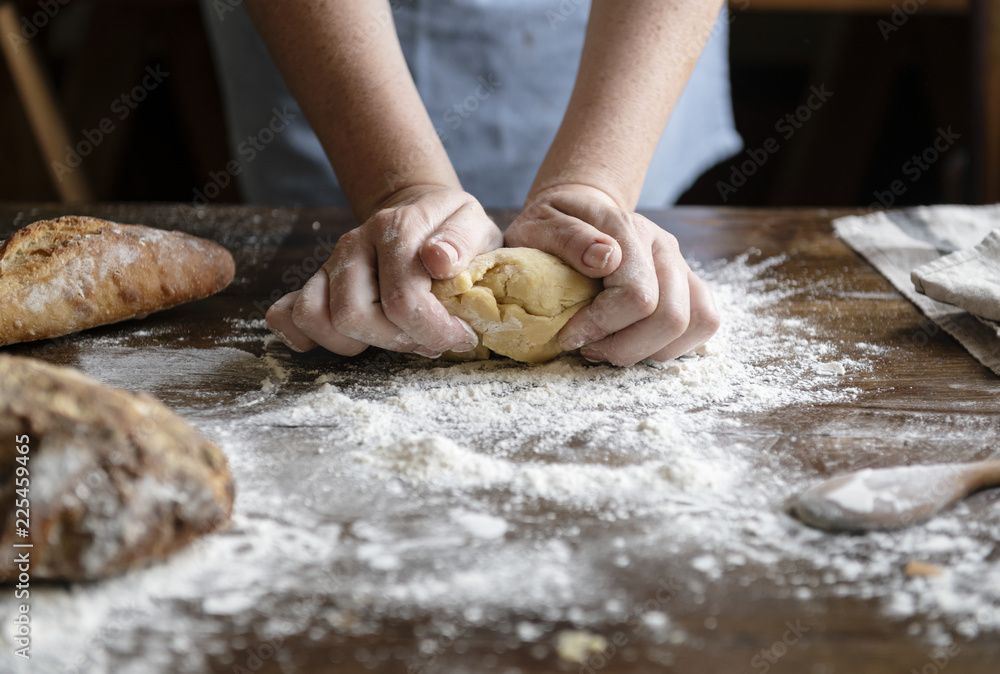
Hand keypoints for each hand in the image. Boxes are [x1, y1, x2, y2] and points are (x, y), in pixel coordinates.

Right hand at [266, 185, 502, 356]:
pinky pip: (290, 315)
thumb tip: (439, 260)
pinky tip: (348, 340)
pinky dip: (307, 336)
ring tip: (396, 337)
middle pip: (353, 316)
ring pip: (317, 319)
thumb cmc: (449, 226)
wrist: (419, 209)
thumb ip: (462, 240)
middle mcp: (354, 244)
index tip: (460, 336)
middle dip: (397, 341)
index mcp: (394, 228)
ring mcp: (331, 263)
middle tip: (429, 339)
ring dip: (358, 343)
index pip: (402, 300)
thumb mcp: (472, 222)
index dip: (434, 331)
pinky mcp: (318, 281)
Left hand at [505, 184, 719, 366]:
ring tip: (613, 347)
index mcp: (628, 230)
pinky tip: (638, 344)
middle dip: (626, 347)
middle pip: (671, 317)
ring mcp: (680, 265)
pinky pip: (705, 322)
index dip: (601, 326)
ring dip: (651, 349)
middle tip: (590, 348)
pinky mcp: (688, 283)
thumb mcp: (541, 224)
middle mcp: (663, 246)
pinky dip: (674, 345)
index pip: (637, 295)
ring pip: (695, 323)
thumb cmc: (555, 223)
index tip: (569, 335)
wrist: (581, 209)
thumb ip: (568, 237)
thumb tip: (605, 258)